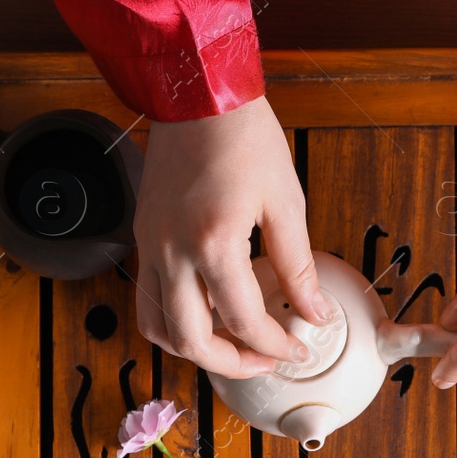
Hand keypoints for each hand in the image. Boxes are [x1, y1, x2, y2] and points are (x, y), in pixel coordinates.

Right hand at [132, 95, 329, 378]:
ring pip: (157, 327)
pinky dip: (173, 320)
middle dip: (232, 363)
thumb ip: (298, 266)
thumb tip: (313, 311)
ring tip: (232, 346)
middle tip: (265, 360)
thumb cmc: (243, 136)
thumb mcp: (285, 202)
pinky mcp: (144, 237)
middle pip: (190, 341)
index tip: (297, 348)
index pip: (244, 321)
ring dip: (193, 349)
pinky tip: (206, 312)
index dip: (275, 345)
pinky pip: (147, 298)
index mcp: (213, 243)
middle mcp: (173, 252)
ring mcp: (151, 246)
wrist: (198, 94)